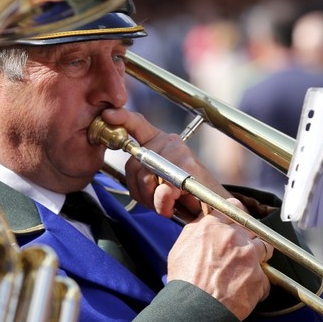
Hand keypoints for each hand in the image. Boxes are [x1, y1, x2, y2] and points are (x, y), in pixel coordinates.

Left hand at [100, 107, 231, 217]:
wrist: (215, 207)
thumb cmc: (182, 196)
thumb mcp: (155, 185)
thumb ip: (140, 178)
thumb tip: (141, 177)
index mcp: (157, 141)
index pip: (136, 124)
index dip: (121, 118)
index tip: (107, 114)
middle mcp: (168, 141)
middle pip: (134, 164)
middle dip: (140, 190)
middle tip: (156, 201)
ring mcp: (179, 152)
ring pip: (146, 178)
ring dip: (153, 199)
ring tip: (168, 203)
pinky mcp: (189, 167)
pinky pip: (163, 188)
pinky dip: (165, 202)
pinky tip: (177, 203)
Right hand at [166, 199, 272, 319]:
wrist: (195, 309)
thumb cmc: (185, 282)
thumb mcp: (180, 248)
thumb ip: (196, 230)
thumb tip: (204, 222)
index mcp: (213, 227)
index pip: (232, 207)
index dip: (236, 215)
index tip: (237, 221)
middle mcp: (234, 237)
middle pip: (252, 227)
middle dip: (248, 237)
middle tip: (240, 249)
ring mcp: (249, 256)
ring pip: (264, 248)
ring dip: (257, 257)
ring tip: (245, 270)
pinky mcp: (259, 278)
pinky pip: (265, 279)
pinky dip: (258, 285)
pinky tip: (245, 292)